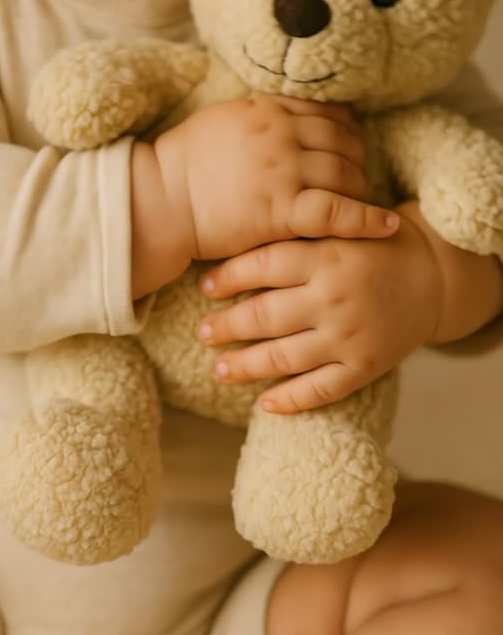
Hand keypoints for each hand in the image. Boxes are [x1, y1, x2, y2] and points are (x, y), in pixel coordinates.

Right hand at [153, 95, 398, 262]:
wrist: (161, 199)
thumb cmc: (186, 161)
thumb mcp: (224, 118)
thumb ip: (261, 112)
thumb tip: (286, 109)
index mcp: (268, 110)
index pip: (328, 113)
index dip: (348, 130)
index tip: (351, 144)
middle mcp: (281, 135)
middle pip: (343, 142)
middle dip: (357, 159)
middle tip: (358, 176)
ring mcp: (283, 171)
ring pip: (345, 174)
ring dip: (360, 188)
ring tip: (363, 201)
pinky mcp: (283, 210)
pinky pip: (338, 212)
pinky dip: (367, 219)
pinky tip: (386, 225)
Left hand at [196, 207, 441, 411]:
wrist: (432, 275)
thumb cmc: (371, 247)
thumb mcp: (336, 230)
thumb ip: (294, 238)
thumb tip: (232, 245)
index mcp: (325, 256)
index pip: (263, 266)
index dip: (229, 278)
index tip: (205, 287)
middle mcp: (333, 297)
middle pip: (266, 316)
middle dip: (227, 327)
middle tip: (203, 332)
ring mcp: (349, 336)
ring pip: (286, 357)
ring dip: (247, 366)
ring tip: (220, 370)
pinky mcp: (365, 366)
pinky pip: (321, 389)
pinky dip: (291, 400)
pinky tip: (265, 404)